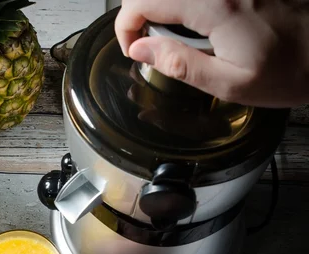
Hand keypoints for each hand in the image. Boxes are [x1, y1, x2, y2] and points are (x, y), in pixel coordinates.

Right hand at [115, 0, 308, 106]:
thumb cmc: (290, 71)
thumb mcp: (230, 83)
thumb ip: (180, 64)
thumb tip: (140, 49)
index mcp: (216, 7)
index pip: (143, 1)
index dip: (126, 27)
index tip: (133, 50)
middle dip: (138, 14)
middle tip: (150, 44)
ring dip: (161, 8)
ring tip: (174, 36)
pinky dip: (180, 6)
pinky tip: (192, 23)